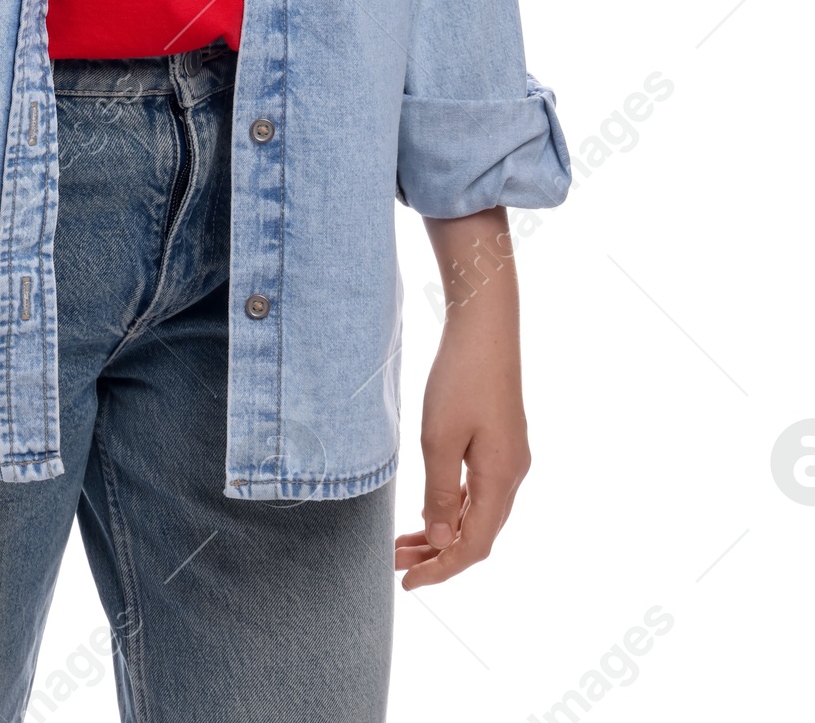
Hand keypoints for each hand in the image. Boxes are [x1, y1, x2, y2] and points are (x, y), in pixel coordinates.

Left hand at [396, 209, 530, 588]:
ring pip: (478, 512)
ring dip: (444, 531)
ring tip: (404, 543)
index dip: (442, 570)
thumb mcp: (439, 438)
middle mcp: (512, 474)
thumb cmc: (460, 377)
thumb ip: (440, 494)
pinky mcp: (500, 440)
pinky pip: (478, 489)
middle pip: (479, 534)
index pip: (474, 545)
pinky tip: (429, 508)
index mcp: (501, 479)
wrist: (485, 324)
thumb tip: (441, 542)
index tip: (407, 582)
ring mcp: (509, 457)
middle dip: (439, 555)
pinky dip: (453, 506)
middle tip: (396, 564)